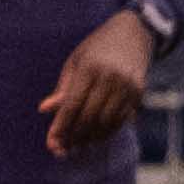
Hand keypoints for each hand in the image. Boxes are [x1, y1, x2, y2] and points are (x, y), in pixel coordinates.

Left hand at [37, 6, 155, 156]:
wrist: (134, 33)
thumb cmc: (98, 47)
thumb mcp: (76, 61)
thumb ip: (63, 88)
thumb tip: (44, 109)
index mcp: (89, 67)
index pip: (72, 104)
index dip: (61, 126)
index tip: (52, 143)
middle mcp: (110, 77)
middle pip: (89, 116)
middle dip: (75, 136)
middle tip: (64, 150)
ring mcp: (127, 85)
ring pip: (106, 122)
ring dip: (92, 138)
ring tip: (80, 146)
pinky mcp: (139, 92)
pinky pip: (122, 119)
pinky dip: (108, 132)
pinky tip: (98, 138)